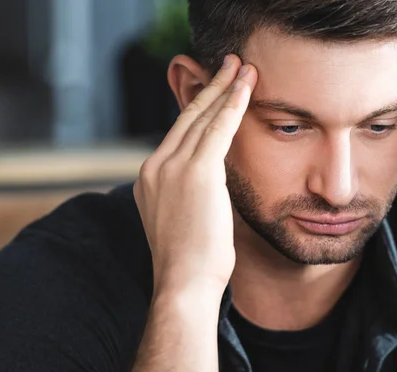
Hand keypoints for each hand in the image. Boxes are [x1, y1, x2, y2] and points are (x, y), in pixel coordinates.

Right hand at [133, 55, 256, 295]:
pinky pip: (218, 129)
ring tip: (243, 67)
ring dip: (225, 88)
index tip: (215, 90)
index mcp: (150, 178)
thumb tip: (214, 184)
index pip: (178, 134)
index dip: (199, 108)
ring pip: (202, 117)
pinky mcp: (195, 172)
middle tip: (229, 64)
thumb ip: (192, 194)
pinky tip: (246, 86)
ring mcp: (172, 167)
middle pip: (186, 117)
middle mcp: (155, 166)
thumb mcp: (184, 219)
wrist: (184, 284)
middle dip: (211, 87)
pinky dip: (233, 105)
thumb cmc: (192, 261)